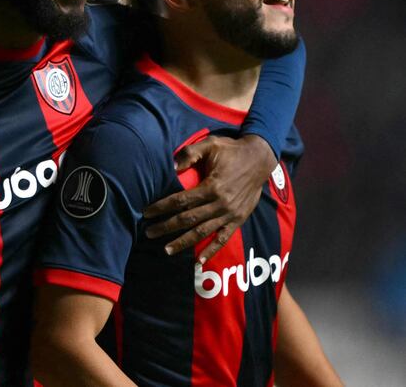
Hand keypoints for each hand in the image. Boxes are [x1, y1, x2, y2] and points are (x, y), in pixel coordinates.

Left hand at [143, 134, 275, 263]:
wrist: (260, 159)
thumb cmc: (232, 151)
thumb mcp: (210, 145)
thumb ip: (190, 153)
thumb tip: (171, 166)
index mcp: (212, 186)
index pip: (181, 200)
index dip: (162, 207)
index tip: (146, 212)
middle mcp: (221, 204)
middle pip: (188, 219)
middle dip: (166, 227)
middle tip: (149, 233)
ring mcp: (230, 214)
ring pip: (202, 232)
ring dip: (183, 242)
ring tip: (166, 250)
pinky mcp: (238, 220)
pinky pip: (223, 238)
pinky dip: (212, 251)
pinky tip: (199, 261)